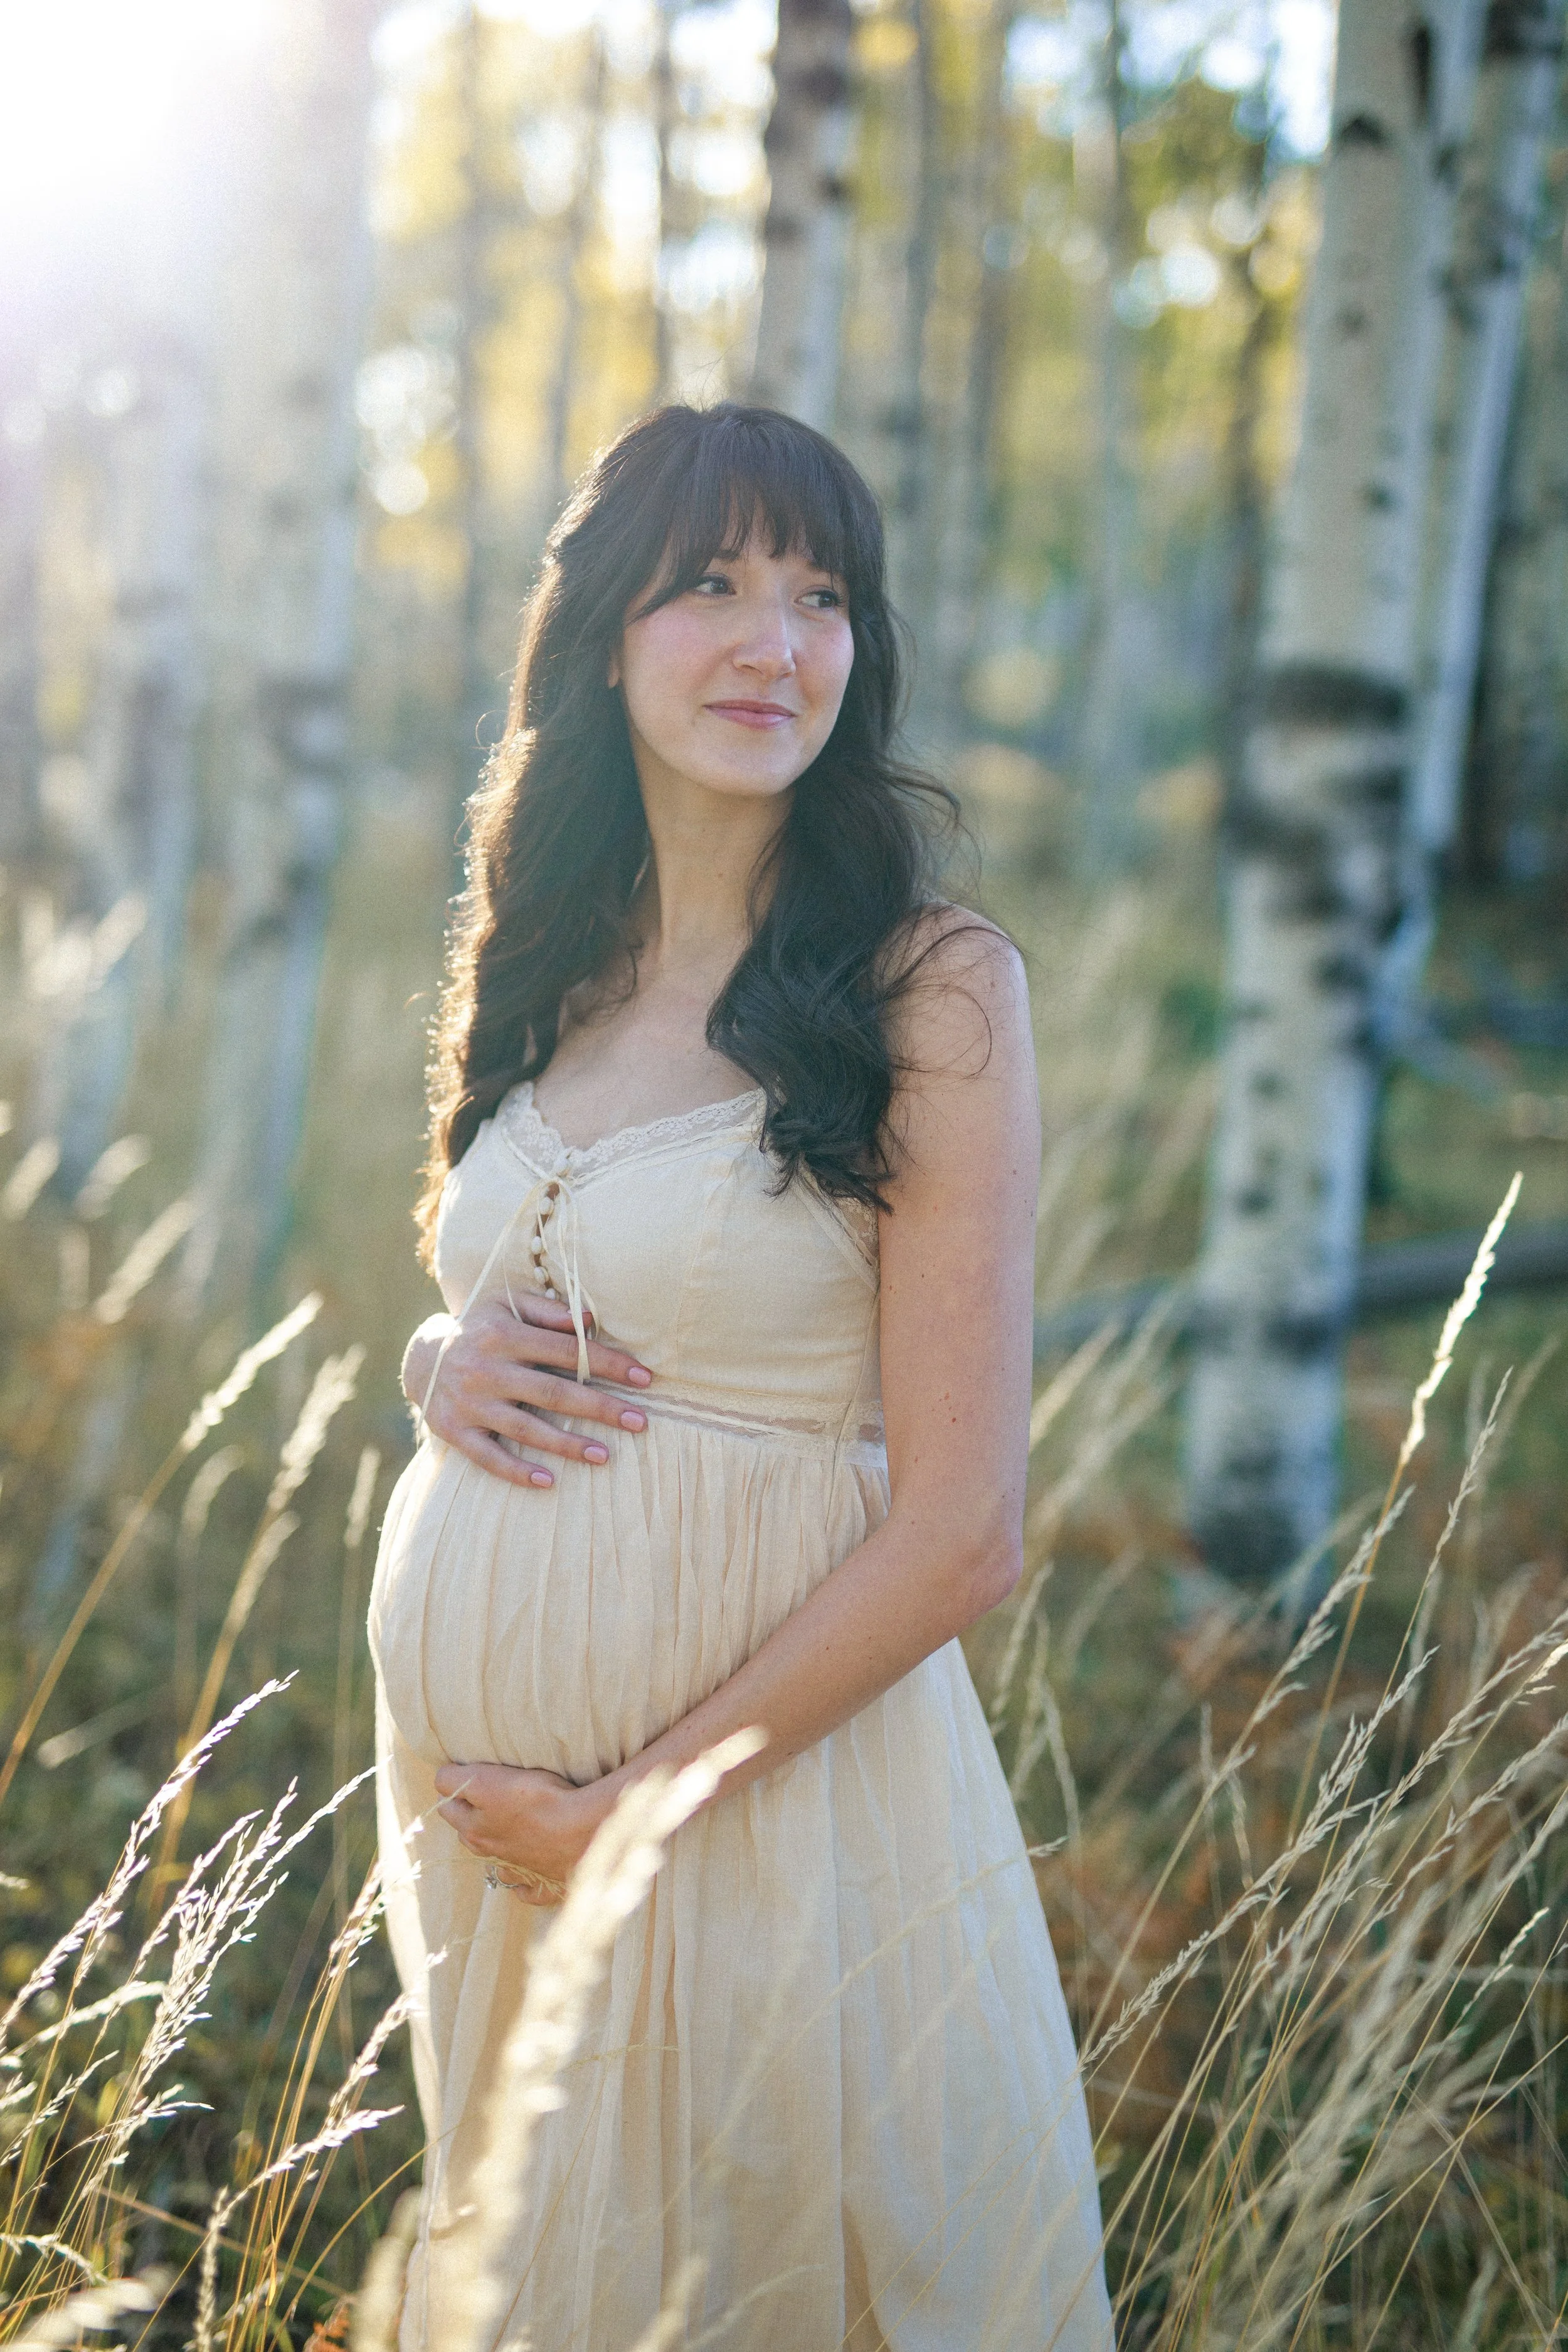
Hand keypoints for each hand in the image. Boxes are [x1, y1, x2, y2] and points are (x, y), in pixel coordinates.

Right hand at [402, 1297, 652, 1489]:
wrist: (420, 1357)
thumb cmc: (480, 1328)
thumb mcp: (506, 1306)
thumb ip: (546, 1311)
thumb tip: (588, 1320)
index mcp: (503, 1335)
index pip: (566, 1351)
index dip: (607, 1364)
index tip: (644, 1378)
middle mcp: (486, 1370)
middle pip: (553, 1393)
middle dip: (600, 1408)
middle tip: (640, 1422)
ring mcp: (470, 1404)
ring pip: (526, 1429)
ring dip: (567, 1445)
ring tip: (605, 1456)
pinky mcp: (455, 1432)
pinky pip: (489, 1457)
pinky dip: (517, 1471)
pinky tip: (549, 1481)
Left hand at [433, 1760, 608, 1904]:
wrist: (584, 1833)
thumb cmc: (537, 1801)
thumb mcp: (487, 1782)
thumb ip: (456, 1781)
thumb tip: (440, 1780)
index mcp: (473, 1829)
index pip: (447, 1806)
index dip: (457, 1789)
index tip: (471, 1778)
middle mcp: (490, 1853)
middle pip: (469, 1835)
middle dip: (474, 1818)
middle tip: (494, 1799)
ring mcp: (517, 1872)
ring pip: (495, 1863)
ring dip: (499, 1848)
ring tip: (515, 1830)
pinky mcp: (543, 1886)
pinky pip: (525, 1889)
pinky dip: (524, 1880)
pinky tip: (532, 1868)